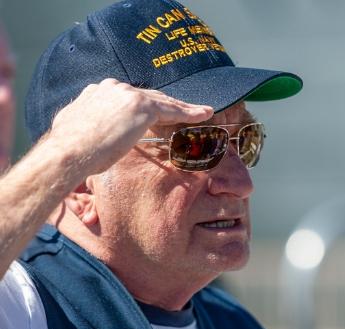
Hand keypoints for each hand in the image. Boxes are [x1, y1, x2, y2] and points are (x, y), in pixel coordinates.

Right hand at [47, 78, 212, 177]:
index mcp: (96, 92)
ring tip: (201, 112)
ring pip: (162, 101)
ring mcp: (128, 95)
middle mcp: (112, 88)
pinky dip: (190, 112)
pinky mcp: (142, 106)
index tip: (156, 114)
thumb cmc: (68, 150)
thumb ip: (87, 124)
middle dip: (167, 104)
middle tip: (184, 110)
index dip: (145, 106)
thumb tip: (86, 132)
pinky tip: (205, 114)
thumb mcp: (74, 130)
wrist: (67, 152)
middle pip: (148, 96)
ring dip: (183, 108)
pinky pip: (172, 109)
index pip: (128, 98)